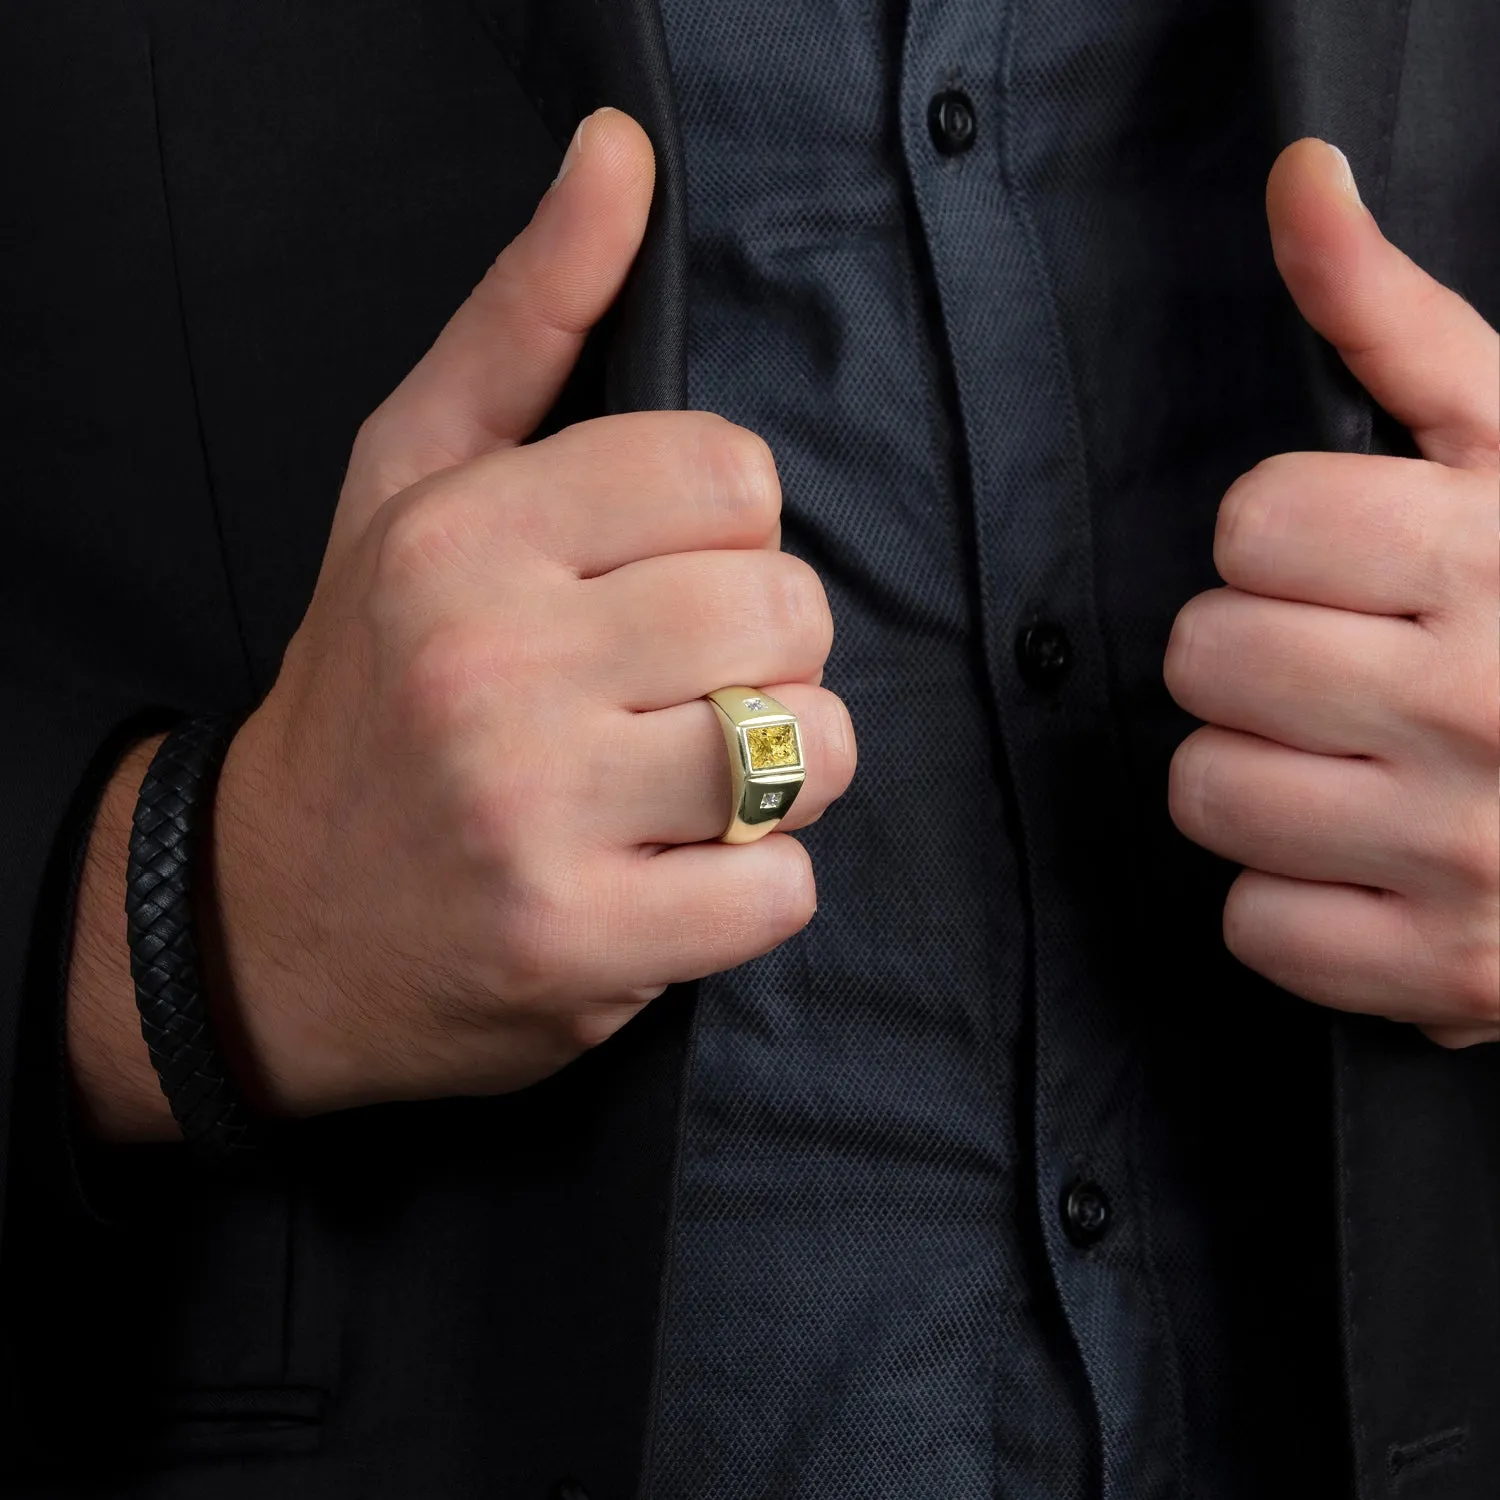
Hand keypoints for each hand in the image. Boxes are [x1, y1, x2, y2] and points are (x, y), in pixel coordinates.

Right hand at [208, 110, 855, 1114]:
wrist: (276, 917)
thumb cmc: (369, 686)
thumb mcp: (414, 482)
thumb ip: (528, 316)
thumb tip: (621, 158)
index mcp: (462, 533)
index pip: (732, 476)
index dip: (726, 536)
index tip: (663, 581)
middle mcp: (489, 664)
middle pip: (788, 609)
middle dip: (762, 654)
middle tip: (676, 691)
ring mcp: (532, 814)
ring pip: (808, 749)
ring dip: (777, 774)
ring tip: (679, 784)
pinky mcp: (576, 943)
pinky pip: (781, 888)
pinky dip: (755, 886)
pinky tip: (672, 873)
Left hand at [1165, 138, 1498, 1048]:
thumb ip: (1387, 317)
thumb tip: (1298, 181)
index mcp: (1494, 553)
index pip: (1252, 526)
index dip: (1278, 542)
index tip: (1338, 562)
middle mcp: (1483, 700)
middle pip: (1206, 656)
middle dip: (1249, 655)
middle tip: (1334, 667)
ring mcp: (1465, 847)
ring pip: (1206, 791)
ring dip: (1250, 775)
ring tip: (1341, 761)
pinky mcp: (1443, 968)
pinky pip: (1253, 926)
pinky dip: (1288, 901)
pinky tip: (1359, 861)